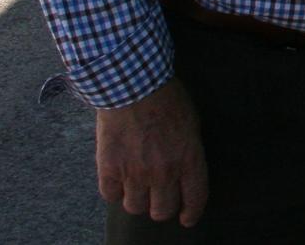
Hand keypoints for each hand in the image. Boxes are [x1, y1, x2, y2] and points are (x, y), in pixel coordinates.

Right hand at [95, 77, 207, 225]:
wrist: (133, 85)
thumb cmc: (166, 98)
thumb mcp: (191, 123)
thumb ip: (189, 151)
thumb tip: (186, 170)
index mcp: (188, 159)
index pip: (194, 199)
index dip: (191, 213)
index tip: (186, 218)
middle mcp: (163, 172)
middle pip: (162, 211)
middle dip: (162, 207)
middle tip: (159, 198)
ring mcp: (135, 172)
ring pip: (135, 207)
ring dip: (137, 199)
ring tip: (137, 185)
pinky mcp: (109, 169)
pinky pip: (111, 196)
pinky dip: (115, 190)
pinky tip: (118, 177)